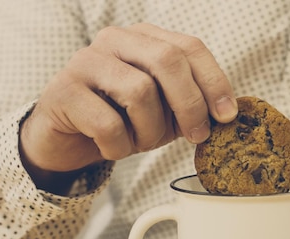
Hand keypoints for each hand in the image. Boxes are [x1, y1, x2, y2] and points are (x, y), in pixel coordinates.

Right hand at [19, 23, 237, 191]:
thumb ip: (192, 106)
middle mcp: (115, 40)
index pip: (190, 47)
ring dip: (149, 130)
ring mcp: (85, 61)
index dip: (214, 81)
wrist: (67, 141)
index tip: (227, 116)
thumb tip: (227, 114)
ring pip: (140, 91)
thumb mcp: (165, 113)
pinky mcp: (63, 91)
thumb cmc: (122, 122)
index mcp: (144, 39)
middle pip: (167, 60)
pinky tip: (112, 148)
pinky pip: (107, 124)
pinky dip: (119, 147)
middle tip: (197, 136)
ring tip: (139, 141)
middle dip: (190, 104)